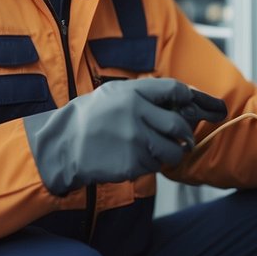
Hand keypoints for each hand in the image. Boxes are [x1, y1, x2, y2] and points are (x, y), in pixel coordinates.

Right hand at [23, 78, 225, 194]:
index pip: (175, 90)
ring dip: (172, 153)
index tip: (192, 106)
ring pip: (173, 150)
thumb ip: (144, 94)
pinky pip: (155, 166)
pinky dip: (151, 165)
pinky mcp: (132, 163)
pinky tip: (136, 159)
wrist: (64, 144)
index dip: (189, 98)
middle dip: (186, 134)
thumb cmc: (91, 118)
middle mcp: (137, 114)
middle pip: (179, 124)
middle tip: (185, 140)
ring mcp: (135, 140)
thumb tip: (178, 99)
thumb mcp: (114, 94)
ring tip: (159, 152)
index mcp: (134, 93)